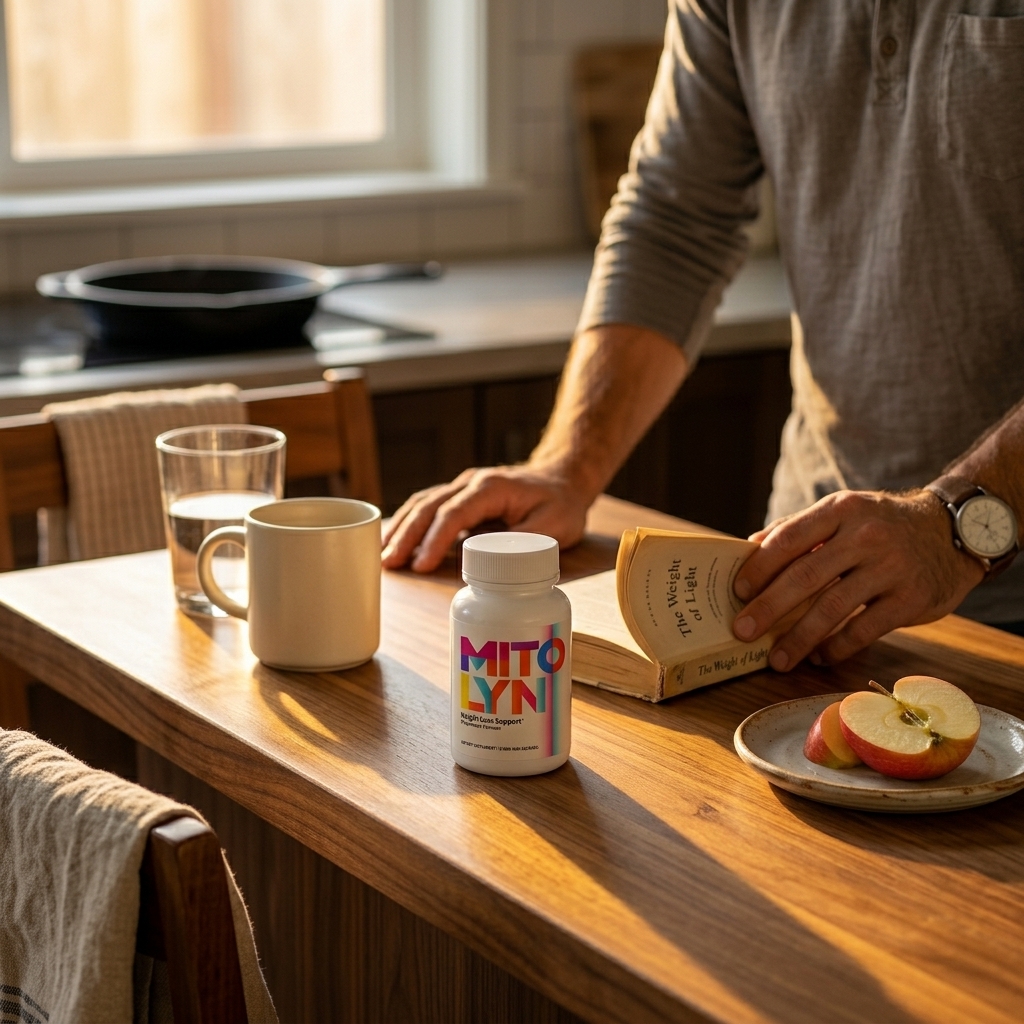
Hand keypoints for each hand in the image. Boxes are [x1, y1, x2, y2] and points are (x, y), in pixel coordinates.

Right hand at [381, 465, 591, 571]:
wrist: (563, 479)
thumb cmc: (560, 504)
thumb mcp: (555, 525)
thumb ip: (525, 541)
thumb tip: (494, 562)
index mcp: (491, 488)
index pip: (454, 513)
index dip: (435, 539)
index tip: (422, 565)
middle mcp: (471, 483)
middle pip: (430, 507)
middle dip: (407, 535)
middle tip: (389, 563)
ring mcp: (464, 488)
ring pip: (424, 504)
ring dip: (402, 528)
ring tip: (384, 556)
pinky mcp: (462, 499)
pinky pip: (429, 507)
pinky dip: (410, 523)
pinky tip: (396, 541)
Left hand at [731, 489, 984, 669]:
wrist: (953, 531)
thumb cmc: (882, 525)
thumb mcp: (843, 513)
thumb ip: (798, 529)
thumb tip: (748, 550)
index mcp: (841, 510)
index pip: (789, 538)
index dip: (760, 567)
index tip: (737, 592)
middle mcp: (865, 536)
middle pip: (805, 576)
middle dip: (768, 608)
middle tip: (742, 631)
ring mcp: (890, 568)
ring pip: (832, 609)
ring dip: (799, 638)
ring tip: (776, 659)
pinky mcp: (910, 599)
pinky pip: (864, 630)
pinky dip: (837, 647)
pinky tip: (819, 657)